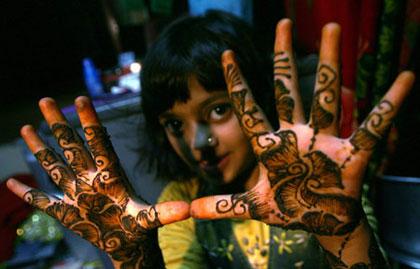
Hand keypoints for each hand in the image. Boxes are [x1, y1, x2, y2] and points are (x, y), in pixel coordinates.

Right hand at [7, 96, 189, 268]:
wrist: (127, 242)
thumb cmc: (138, 227)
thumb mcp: (150, 219)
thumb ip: (164, 213)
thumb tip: (188, 209)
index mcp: (110, 175)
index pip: (98, 142)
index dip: (90, 121)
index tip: (81, 99)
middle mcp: (90, 178)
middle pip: (72, 146)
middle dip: (59, 124)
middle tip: (46, 100)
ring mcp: (76, 193)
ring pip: (55, 166)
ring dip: (40, 148)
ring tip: (27, 127)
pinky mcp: (67, 212)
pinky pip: (43, 201)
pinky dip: (28, 194)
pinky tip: (11, 184)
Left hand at [191, 19, 414, 235]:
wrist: (321, 223)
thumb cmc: (289, 209)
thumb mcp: (254, 206)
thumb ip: (223, 205)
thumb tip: (188, 210)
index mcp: (272, 145)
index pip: (250, 108)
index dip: (238, 83)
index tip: (225, 53)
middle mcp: (297, 135)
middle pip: (288, 89)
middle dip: (284, 57)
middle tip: (283, 22)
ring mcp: (323, 141)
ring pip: (325, 95)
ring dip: (329, 63)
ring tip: (333, 27)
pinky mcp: (351, 154)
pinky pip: (371, 126)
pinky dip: (388, 105)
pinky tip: (405, 79)